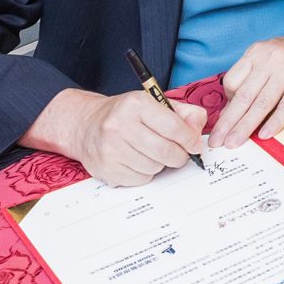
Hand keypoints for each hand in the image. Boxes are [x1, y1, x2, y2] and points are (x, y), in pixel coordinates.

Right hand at [66, 89, 207, 186]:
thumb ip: (183, 113)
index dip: (190, 139)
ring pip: (154, 167)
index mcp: (136, 104)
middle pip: (166, 151)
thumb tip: (197, 130)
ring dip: (160, 164)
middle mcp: (120, 125)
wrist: (86, 124)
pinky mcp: (106, 168)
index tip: (195, 145)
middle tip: (179, 154)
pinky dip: (145, 174)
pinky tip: (137, 161)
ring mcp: (111, 148)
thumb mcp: (154, 104)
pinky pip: (140, 179)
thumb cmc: (125, 114)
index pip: (173, 127)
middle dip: (179, 156)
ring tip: (151, 153)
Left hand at [214, 26, 283, 146]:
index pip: (232, 81)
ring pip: (262, 103)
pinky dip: (274, 122)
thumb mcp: (267, 55)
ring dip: (245, 126)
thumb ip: (250, 76)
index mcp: (256, 53)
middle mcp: (269, 60)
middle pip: (243, 96)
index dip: (226, 103)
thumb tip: (232, 106)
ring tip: (234, 142)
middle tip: (216, 141)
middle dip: (227, 122)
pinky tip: (264, 135)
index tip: (224, 121)